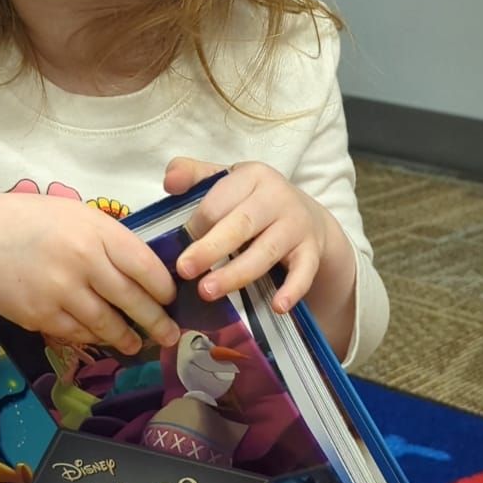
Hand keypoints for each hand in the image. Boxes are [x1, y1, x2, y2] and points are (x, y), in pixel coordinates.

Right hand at [0, 193, 179, 356]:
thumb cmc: (31, 223)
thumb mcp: (76, 216)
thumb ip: (109, 239)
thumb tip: (148, 269)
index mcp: (97, 231)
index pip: (145, 266)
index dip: (164, 288)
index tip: (172, 300)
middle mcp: (83, 261)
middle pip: (132, 300)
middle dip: (157, 322)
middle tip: (171, 335)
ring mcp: (61, 291)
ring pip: (107, 324)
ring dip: (127, 337)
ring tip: (138, 344)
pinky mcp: (41, 315)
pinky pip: (78, 333)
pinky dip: (94, 337)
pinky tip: (102, 337)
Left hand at [163, 157, 333, 312]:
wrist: (307, 217)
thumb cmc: (253, 202)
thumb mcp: (227, 182)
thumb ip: (194, 176)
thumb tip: (170, 182)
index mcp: (252, 176)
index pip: (218, 202)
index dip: (195, 227)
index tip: (178, 249)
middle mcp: (277, 197)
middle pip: (241, 224)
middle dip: (210, 249)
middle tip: (185, 270)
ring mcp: (297, 225)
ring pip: (265, 251)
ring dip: (236, 273)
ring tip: (208, 292)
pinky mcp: (311, 251)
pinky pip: (303, 272)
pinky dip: (293, 289)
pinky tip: (278, 306)